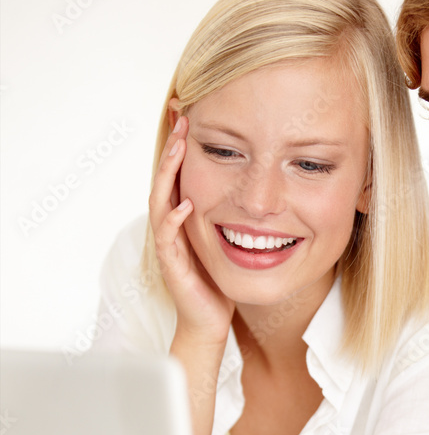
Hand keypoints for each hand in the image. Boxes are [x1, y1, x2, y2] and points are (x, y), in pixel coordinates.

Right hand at [149, 115, 233, 346]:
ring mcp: (169, 244)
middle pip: (166, 178)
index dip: (182, 145)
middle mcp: (171, 225)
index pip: (179, 173)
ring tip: (180, 148)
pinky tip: (188, 204)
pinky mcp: (172, 265)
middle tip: (182, 117)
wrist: (209, 320)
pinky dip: (175, 220)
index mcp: (184, 216)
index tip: (191, 114)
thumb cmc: (219, 279)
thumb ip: (234, 212)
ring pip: (161, 200)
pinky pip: (168, 238)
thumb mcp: (229, 237)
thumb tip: (261, 187)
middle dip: (173, 147)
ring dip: (169, 173)